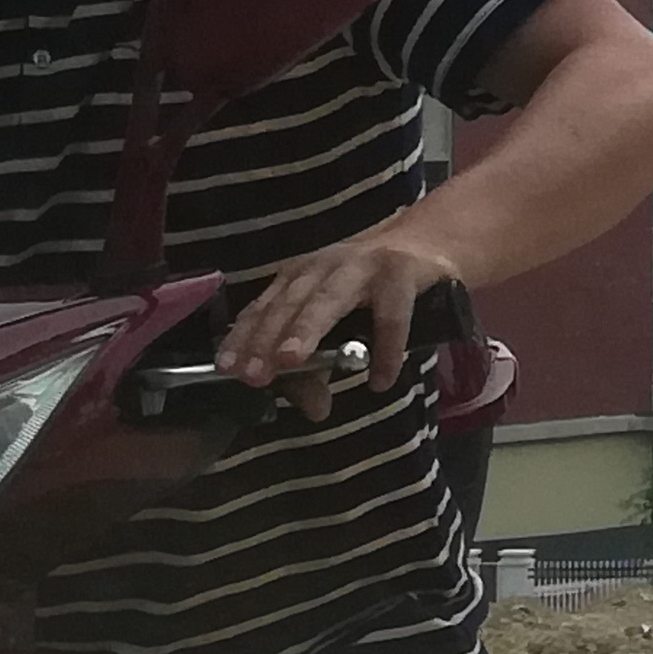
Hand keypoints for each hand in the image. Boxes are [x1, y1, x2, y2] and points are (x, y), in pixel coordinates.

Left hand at [220, 219, 471, 422]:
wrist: (425, 244)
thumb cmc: (372, 290)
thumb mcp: (339, 321)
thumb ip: (320, 363)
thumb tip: (314, 409)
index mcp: (297, 278)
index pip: (262, 308)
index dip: (243, 338)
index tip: (227, 367)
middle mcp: (321, 268)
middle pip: (287, 304)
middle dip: (267, 338)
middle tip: (254, 375)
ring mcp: (361, 267)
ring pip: (327, 300)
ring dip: (306, 329)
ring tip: (291, 362)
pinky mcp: (400, 274)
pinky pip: (390, 316)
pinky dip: (385, 349)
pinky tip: (379, 381)